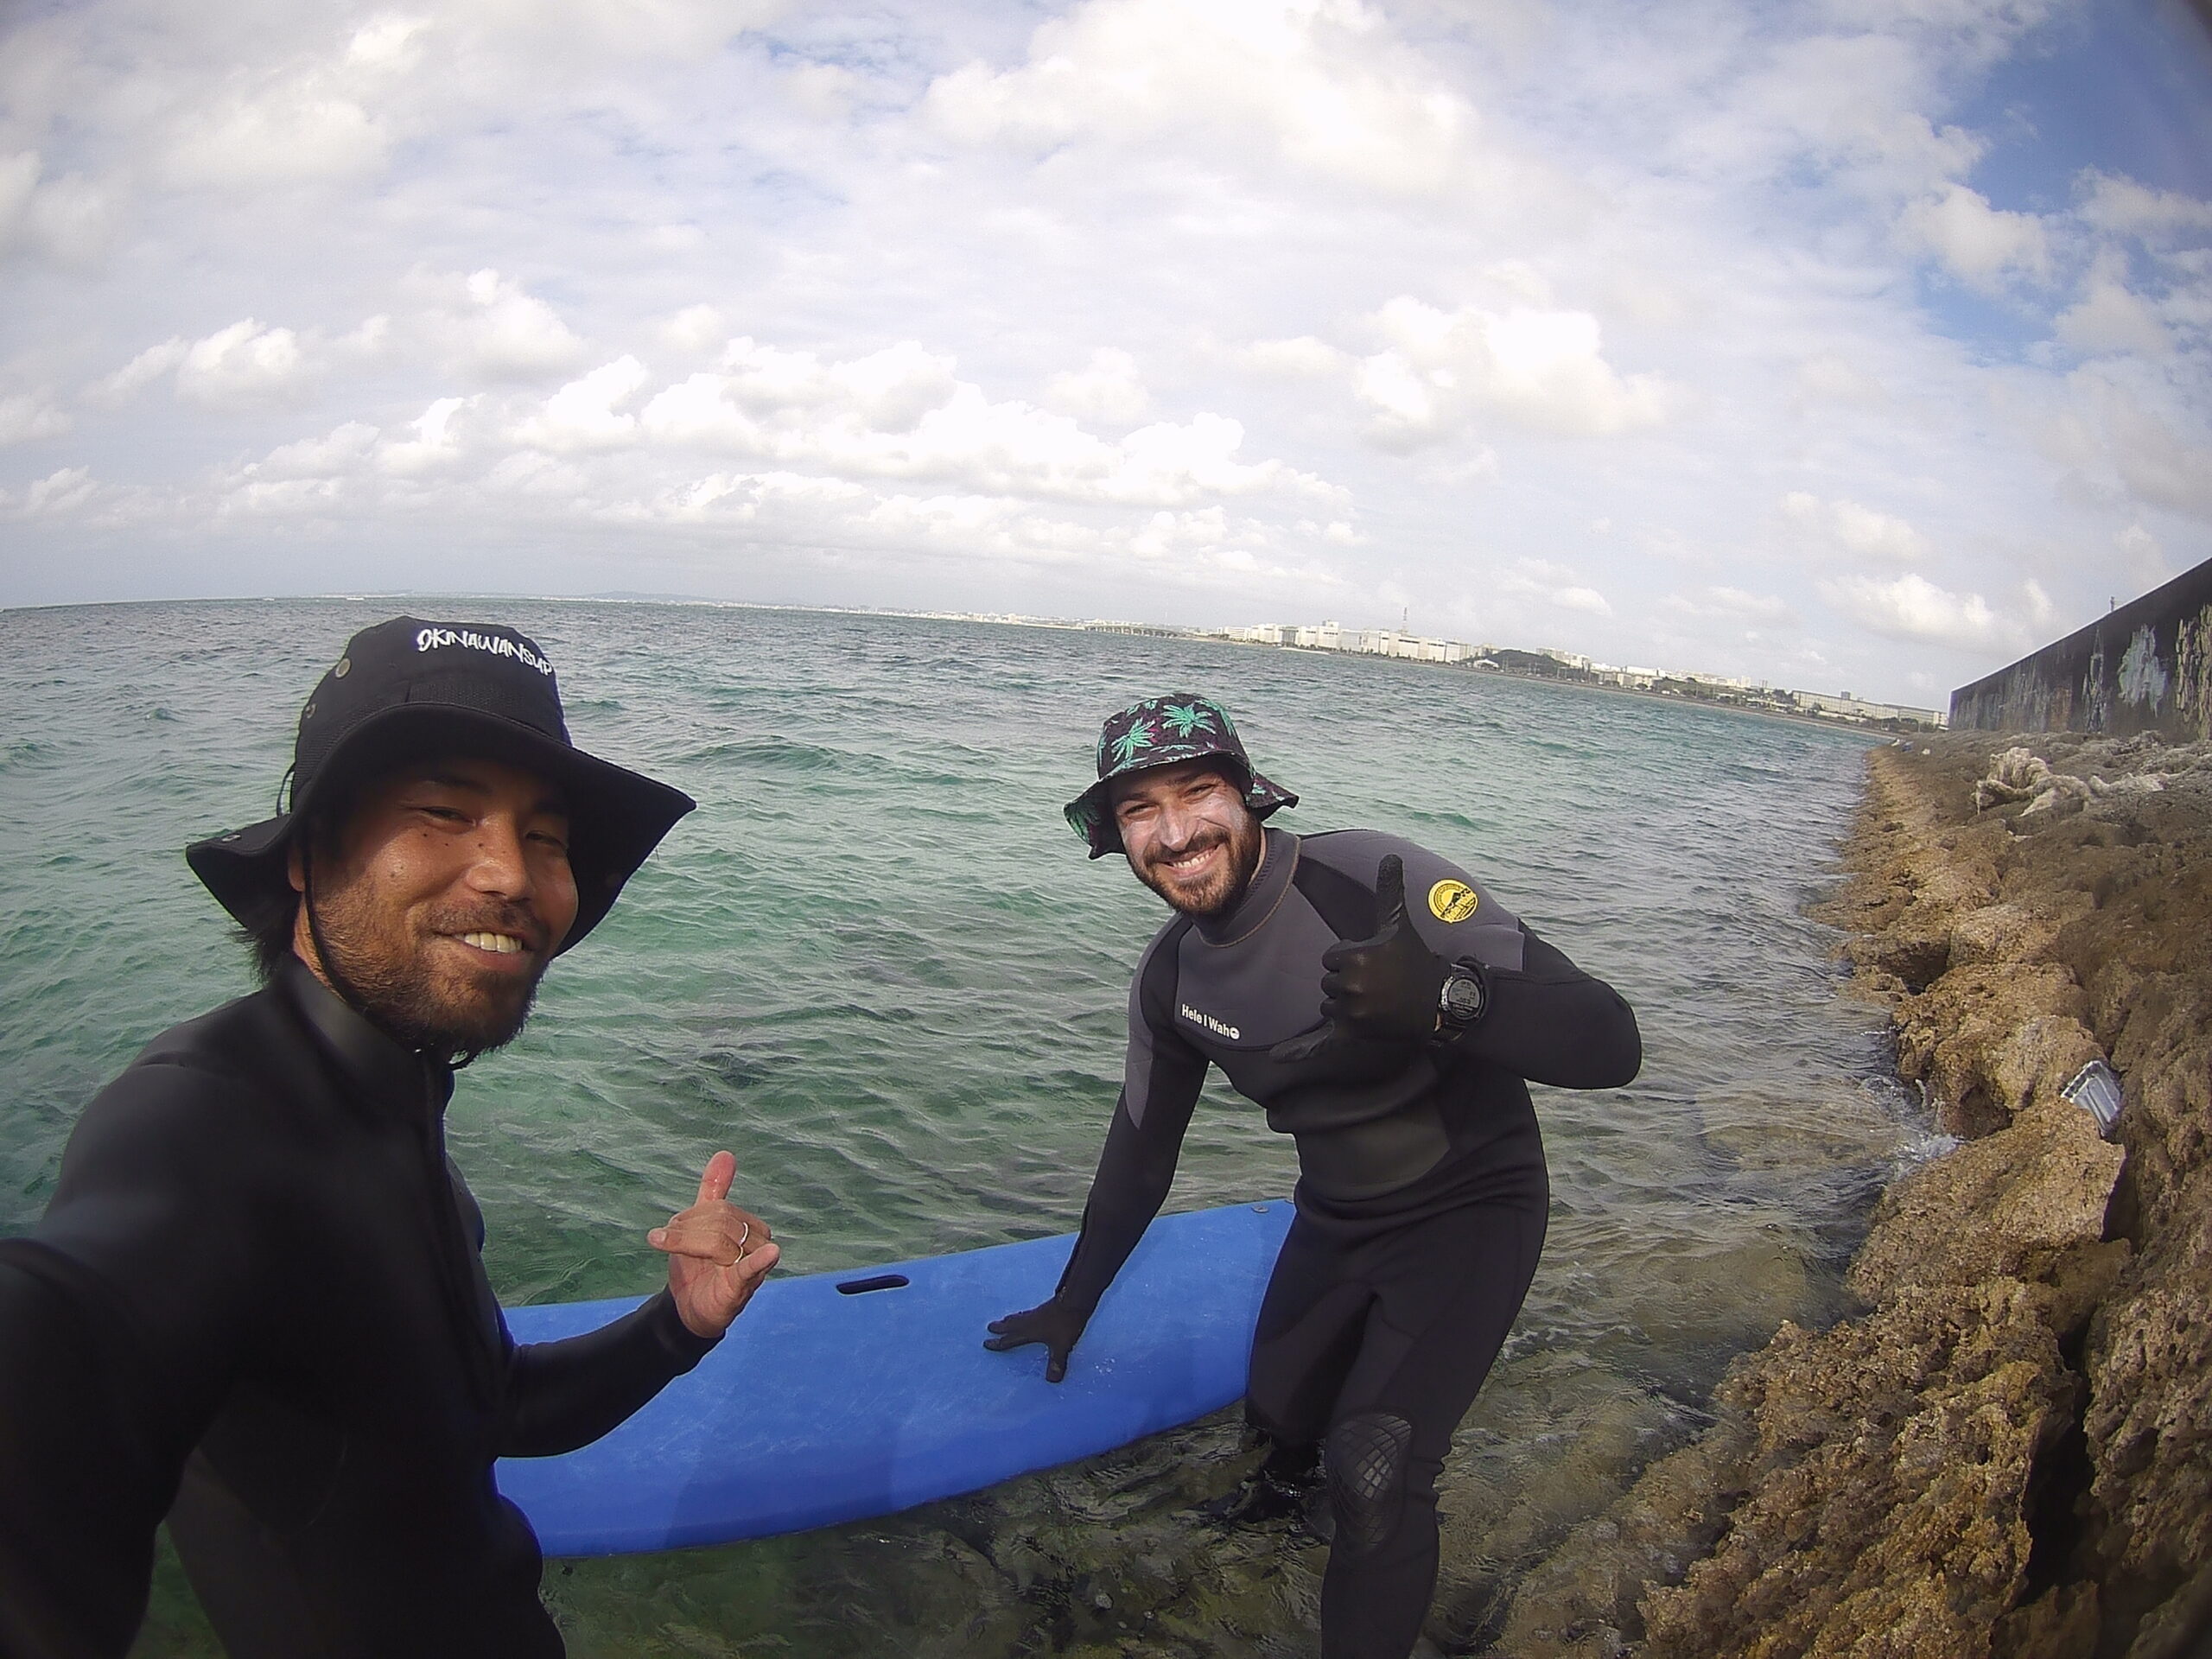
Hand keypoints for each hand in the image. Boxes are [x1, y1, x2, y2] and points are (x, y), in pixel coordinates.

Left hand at [649, 1150, 780, 1339]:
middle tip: (662, 1240)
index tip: (667, 1231)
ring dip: (690, 1245)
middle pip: (721, 1223)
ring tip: (671, 1253)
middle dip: (687, 1230)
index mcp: (746, 1226)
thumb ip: (714, 1192)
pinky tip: (769, 1253)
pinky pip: (754, 1268)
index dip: (691, 1216)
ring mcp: (751, 1265)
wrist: (690, 1309)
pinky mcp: (743, 1287)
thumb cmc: (699, 1266)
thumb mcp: (699, 1225)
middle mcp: (753, 1244)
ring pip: (722, 1242)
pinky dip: (761, 1260)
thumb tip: (726, 1154)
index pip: (720, 1209)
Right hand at [983, 1295, 1089, 1382]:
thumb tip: (1052, 1380)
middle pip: (1011, 1324)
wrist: (1075, 1299)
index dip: (998, 1343)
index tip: (986, 1343)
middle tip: (990, 1326)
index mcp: (1029, 1331)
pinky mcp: (1045, 1307)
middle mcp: (1030, 1321)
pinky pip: (1028, 1313)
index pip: (1010, 1339)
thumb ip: (1056, 1361)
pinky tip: (1028, 1315)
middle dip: (1000, 1327)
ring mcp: (1037, 1312)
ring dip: (1010, 1319)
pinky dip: (1023, 1315)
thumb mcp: (1062, 1345)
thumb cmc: (1066, 1323)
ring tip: (1005, 1319)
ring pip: (1019, 1317)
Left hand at [1269, 854, 1446, 1063]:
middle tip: (1379, 983)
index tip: (1377, 962)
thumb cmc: (1415, 959)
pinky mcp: (1352, 1034)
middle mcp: (1349, 986)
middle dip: (1348, 982)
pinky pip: (1318, 1044)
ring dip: (1345, 1004)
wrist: (1437, 1001)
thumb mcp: (1399, 924)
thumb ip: (1389, 890)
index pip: (1331, 957)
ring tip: (1377, 1001)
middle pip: (1328, 981)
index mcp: (1353, 957)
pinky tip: (1275, 1057)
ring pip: (1328, 1005)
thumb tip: (1391, 855)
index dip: (1351, 959)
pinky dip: (1298, 1052)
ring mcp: (1351, 1013)